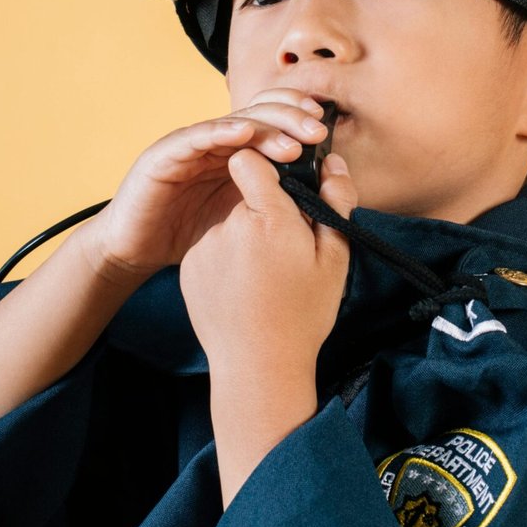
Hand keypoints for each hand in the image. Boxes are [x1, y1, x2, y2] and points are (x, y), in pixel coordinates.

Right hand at [87, 88, 332, 290]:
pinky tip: (243, 133)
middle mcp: (216, 141)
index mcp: (237, 151)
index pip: (272, 121)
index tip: (325, 131)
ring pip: (232, 123)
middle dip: (291, 119)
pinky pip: (194, 138)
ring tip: (292, 143)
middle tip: (318, 133)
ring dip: (265, 128)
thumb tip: (321, 189)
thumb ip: (271, 195)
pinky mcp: (164, 155)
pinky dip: (219, 132)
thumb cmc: (191, 231)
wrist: (136, 248)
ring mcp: (191, 144)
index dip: (297, 117)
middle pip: (258, 114)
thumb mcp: (241, 214)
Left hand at [178, 146, 358, 377]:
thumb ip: (336, 202)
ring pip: (229, 224)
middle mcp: (229, 227)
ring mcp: (205, 248)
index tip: (282, 190)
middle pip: (246, 197)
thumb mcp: (335, 258)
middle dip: (265, 214)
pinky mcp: (190, 267)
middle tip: (286, 253)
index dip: (267, 169)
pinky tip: (243, 290)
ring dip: (245, 238)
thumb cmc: (304, 314)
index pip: (251, 161)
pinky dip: (227, 260)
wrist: (258, 366)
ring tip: (264, 278)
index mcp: (268, 218)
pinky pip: (212, 248)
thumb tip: (332, 162)